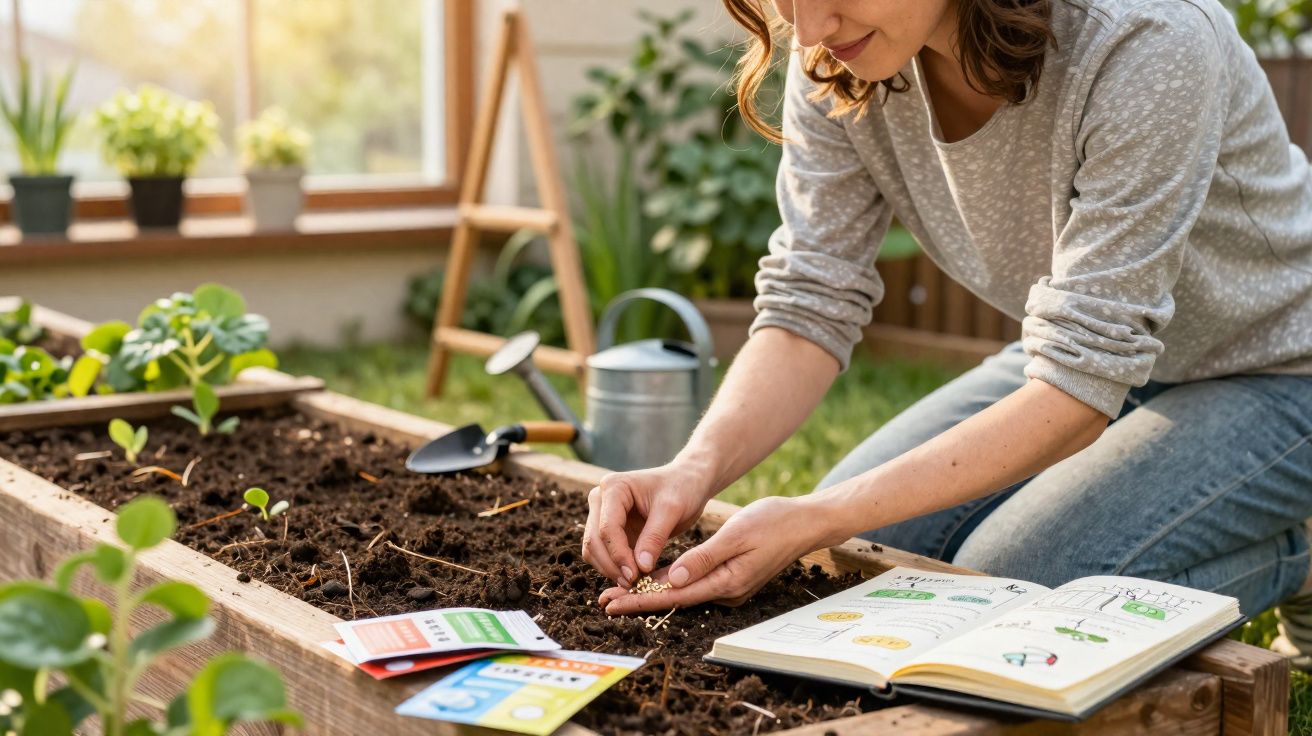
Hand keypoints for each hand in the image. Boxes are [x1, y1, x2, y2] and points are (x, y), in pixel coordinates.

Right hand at [581, 463, 714, 587]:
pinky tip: (633, 577)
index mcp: (614, 487)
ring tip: (634, 583)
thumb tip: (640, 568)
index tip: (635, 576)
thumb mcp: (672, 510)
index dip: (618, 555)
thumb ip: (654, 537)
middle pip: (594, 540)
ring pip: (593, 549)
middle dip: (611, 565)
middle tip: (633, 585)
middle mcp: (601, 498)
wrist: (687, 482)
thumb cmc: (682, 489)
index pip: (607, 528)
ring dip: (610, 569)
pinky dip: (614, 567)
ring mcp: (602, 514)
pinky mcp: (610, 528)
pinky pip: (603, 553)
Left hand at [597, 495, 840, 614]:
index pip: (674, 595)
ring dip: (650, 591)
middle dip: (637, 600)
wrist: (805, 522)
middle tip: (603, 602)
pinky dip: (668, 581)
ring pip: (681, 591)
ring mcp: (728, 585)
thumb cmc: (773, 522)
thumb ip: (703, 558)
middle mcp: (724, 590)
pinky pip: (692, 581)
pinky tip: (648, 579)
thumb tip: (671, 579)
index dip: (640, 600)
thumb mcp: (736, 535)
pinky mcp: (728, 576)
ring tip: (617, 593)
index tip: (612, 603)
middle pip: (673, 598)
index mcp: (726, 582)